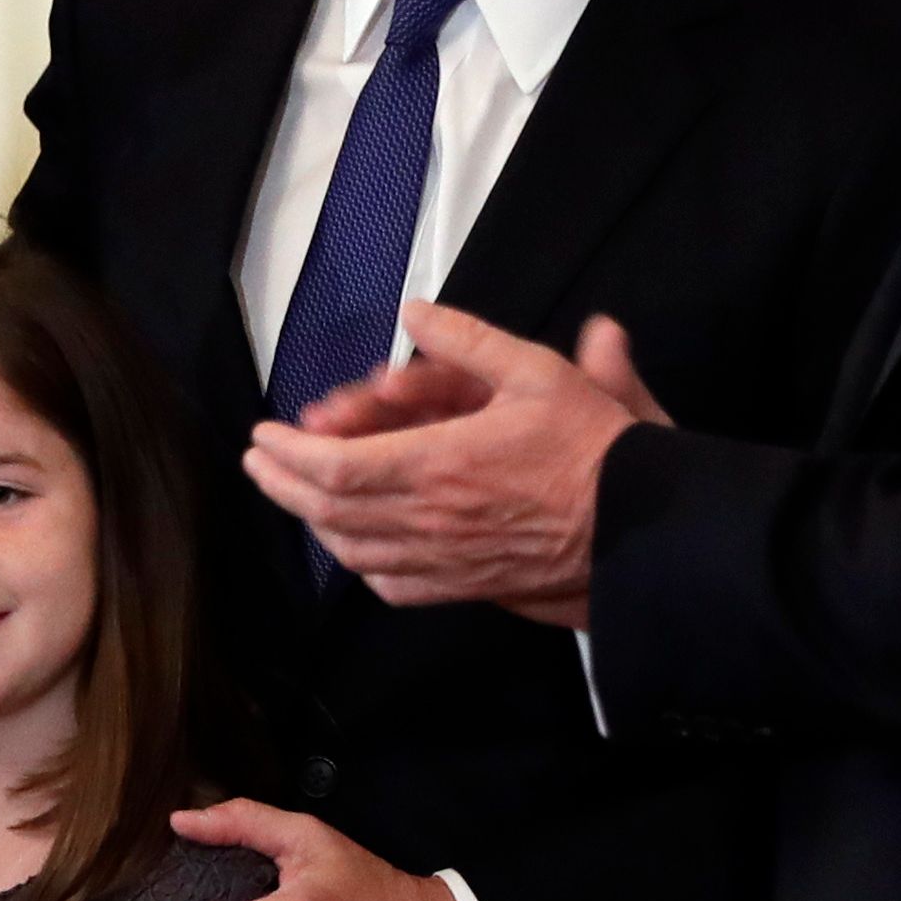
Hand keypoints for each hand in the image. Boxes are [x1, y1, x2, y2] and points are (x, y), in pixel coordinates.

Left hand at [244, 306, 666, 624]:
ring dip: (311, 520)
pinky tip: (353, 544)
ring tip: (292, 492)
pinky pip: (392, 584)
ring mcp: (443, 561)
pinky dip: (360, 562)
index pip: (333, 468)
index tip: (264, 434)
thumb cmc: (593, 449)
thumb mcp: (537, 371)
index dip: (286, 454)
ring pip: (352, 550)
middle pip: (327, 511)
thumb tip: (413, 313)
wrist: (643, 528)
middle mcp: (430, 520)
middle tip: (258, 461)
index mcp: (439, 464)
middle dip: (280, 484)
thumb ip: (467, 340)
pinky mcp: (464, 587)